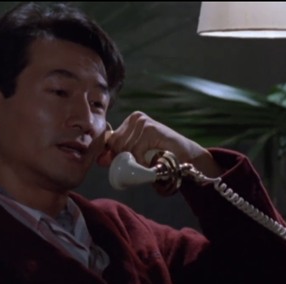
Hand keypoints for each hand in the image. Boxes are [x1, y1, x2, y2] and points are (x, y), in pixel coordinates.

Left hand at [100, 111, 221, 176]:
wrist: (186, 156)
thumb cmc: (161, 157)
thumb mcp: (137, 156)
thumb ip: (119, 156)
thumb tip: (99, 160)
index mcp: (129, 122)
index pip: (110, 140)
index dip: (113, 154)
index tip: (122, 163)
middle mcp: (135, 118)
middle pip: (115, 145)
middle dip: (125, 159)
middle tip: (140, 164)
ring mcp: (142, 122)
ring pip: (124, 148)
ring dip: (135, 162)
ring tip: (147, 162)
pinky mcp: (149, 128)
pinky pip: (135, 150)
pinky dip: (141, 161)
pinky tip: (150, 162)